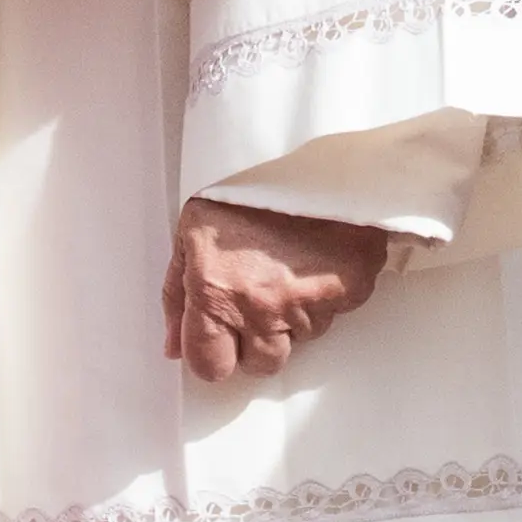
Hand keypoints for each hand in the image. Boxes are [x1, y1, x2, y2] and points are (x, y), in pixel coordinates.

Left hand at [163, 197, 389, 383]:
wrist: (306, 156)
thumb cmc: (240, 189)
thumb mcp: (190, 234)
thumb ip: (177, 296)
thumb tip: (172, 346)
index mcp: (215, 291)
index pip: (209, 365)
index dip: (211, 353)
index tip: (215, 337)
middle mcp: (261, 308)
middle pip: (259, 365)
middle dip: (253, 341)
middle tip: (253, 299)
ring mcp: (309, 305)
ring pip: (298, 340)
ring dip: (289, 316)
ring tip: (283, 267)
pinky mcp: (349, 293)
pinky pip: (331, 316)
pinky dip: (321, 296)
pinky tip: (311, 260)